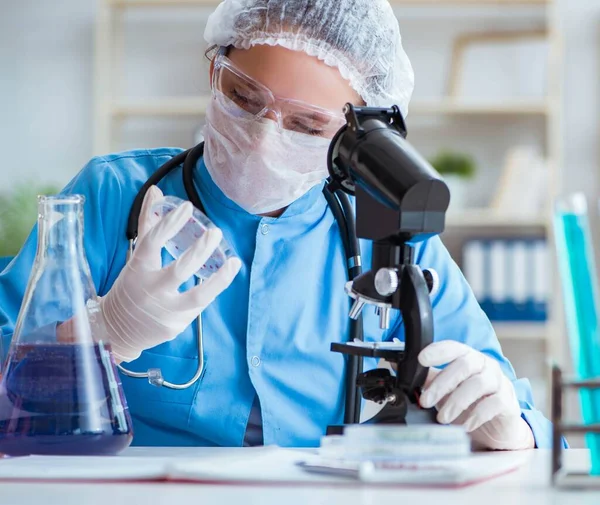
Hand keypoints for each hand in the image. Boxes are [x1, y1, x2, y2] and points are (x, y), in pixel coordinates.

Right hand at [98, 186, 241, 362]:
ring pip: (197, 295)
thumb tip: (156, 191)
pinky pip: (198, 306)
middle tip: (215, 232)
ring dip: (219, 279)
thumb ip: (149, 224)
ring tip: (233, 262)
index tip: (188, 207)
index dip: (169, 223)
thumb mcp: (136, 256)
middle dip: (200, 251)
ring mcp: (163, 310)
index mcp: (137, 268)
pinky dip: (212, 290)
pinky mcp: (174, 325)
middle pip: (178, 269)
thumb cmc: (132, 286)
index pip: (152, 241)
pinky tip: (223, 277)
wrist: (116, 330)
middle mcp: (150, 289)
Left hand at [418, 341, 534, 450]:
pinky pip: (494, 404)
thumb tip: (398, 367)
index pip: (453, 347)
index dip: (437, 351)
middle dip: (442, 384)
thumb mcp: (445, 388)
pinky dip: (477, 415)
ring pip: (478, 384)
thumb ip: (427, 377)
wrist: (496, 426)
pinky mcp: (508, 402)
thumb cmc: (469, 401)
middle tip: (426, 400)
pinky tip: (465, 425)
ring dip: (456, 402)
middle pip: (464, 365)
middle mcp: (485, 365)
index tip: (421, 359)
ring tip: (442, 418)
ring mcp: (499, 382)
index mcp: (467, 357)